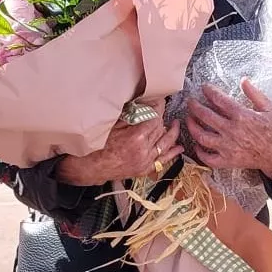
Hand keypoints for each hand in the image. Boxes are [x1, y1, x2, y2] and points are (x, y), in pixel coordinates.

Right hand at [56, 99, 181, 185]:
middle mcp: (144, 150)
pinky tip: (179, 147)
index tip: (160, 101)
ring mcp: (146, 161)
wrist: (92, 167)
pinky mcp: (145, 169)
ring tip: (176, 124)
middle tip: (163, 110)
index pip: (154, 118)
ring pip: (165, 144)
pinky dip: (172, 153)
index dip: (158, 108)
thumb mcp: (113, 126)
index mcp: (137, 137)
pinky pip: (163, 160)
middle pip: (160, 129)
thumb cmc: (99, 146)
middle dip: (163, 118)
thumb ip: (130, 116)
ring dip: (172, 133)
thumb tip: (143, 105)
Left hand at [186, 79, 271, 181]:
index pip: (219, 100)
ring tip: (189, 119)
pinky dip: (199, 152)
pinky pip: (208, 158)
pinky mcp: (228, 161)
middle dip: (194, 106)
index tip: (204, 87)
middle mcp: (232, 131)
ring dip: (192, 126)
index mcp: (242, 116)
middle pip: (206, 116)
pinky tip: (197, 144)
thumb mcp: (271, 108)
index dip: (209, 91)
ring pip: (202, 137)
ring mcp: (228, 147)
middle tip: (191, 101)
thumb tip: (243, 80)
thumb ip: (255, 94)